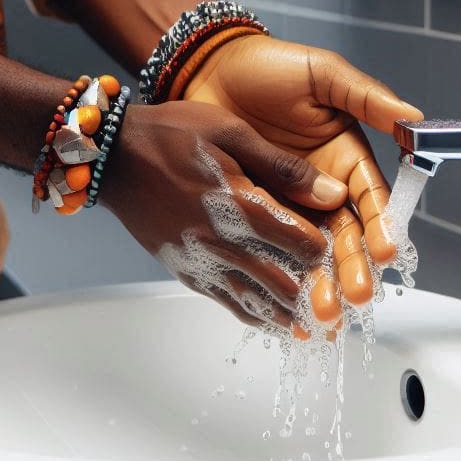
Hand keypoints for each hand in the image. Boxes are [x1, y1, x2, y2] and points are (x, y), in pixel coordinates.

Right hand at [100, 101, 349, 328]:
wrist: (113, 157)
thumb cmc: (171, 134)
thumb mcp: (232, 132)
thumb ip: (284, 167)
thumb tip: (332, 193)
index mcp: (237, 202)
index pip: (300, 241)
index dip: (329, 249)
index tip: (348, 249)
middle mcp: (220, 241)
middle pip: (283, 281)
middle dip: (318, 293)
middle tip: (346, 301)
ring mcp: (200, 261)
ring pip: (257, 300)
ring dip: (292, 316)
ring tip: (323, 328)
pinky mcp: (185, 271)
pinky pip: (228, 302)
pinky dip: (257, 316)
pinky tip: (278, 324)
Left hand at [182, 35, 422, 311]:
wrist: (209, 70)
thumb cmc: (269, 68)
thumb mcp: (323, 75)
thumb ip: (366, 98)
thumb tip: (414, 116)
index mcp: (346, 158)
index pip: (372, 199)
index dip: (381, 226)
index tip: (386, 252)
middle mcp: (321, 187)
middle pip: (346, 235)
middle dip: (352, 267)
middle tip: (353, 296)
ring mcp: (287, 203)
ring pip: (310, 250)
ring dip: (319, 281)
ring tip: (320, 309)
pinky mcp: (253, 212)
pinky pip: (270, 247)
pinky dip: (278, 274)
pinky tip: (283, 299)